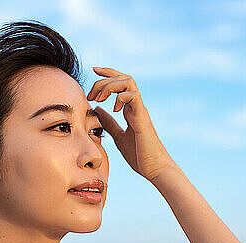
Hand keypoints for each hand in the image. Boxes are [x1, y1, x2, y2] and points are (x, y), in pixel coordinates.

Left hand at [87, 66, 175, 181]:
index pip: (120, 83)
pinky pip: (134, 96)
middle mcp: (137, 107)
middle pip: (123, 78)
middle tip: (90, 94)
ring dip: (110, 85)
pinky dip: (121, 97)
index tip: (93, 70)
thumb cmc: (140, 157)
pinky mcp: (143, 118)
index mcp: (131, 110)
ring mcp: (141, 111)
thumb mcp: (119, 137)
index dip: (107, 73)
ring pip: (129, 82)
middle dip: (104, 80)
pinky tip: (114, 109)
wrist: (155, 170)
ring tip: (99, 98)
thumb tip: (97, 110)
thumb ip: (109, 123)